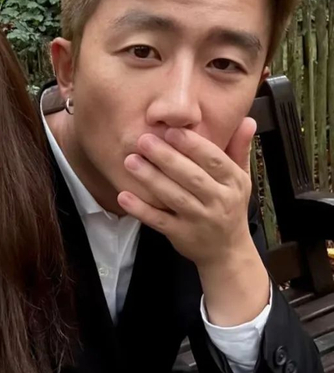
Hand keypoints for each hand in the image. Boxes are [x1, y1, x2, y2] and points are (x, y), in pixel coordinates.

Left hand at [117, 117, 255, 267]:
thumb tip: (247, 120)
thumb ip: (239, 149)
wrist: (228, 252)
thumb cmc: (230, 207)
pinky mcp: (182, 235)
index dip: (193, 145)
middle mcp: (218, 201)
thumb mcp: (241, 178)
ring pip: (174, 197)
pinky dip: (142, 209)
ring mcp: (199, 220)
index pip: (214, 160)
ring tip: (131, 161)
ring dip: (151, 179)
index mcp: (233, 182)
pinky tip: (124, 196)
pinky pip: (159, 221)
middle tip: (144, 140)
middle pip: (191, 177)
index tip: (171, 130)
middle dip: (167, 157)